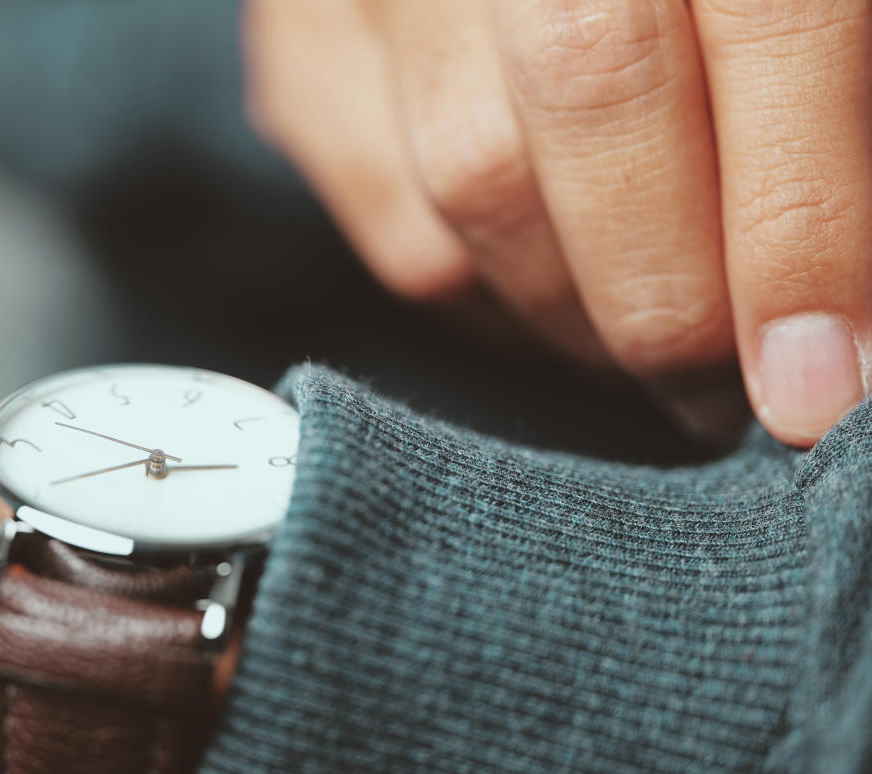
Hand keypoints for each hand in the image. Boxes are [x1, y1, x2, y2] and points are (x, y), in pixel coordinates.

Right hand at [244, 0, 871, 445]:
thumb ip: (822, 70)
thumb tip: (842, 289)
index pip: (770, 27)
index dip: (800, 228)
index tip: (820, 381)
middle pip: (594, 112)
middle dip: (672, 304)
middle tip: (726, 390)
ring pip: (474, 187)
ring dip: (580, 315)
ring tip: (641, 347)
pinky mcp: (301, 47)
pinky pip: (395, 223)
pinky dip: (488, 301)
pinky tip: (546, 299)